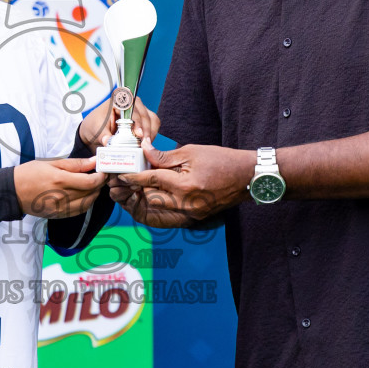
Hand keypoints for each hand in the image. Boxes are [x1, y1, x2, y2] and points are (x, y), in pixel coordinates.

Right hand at [14, 157, 107, 218]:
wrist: (12, 191)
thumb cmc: (30, 173)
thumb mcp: (51, 163)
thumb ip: (75, 164)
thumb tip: (94, 161)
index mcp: (60, 180)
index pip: (90, 182)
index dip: (101, 176)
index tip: (103, 170)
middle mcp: (62, 196)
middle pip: (91, 193)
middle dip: (100, 184)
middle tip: (101, 175)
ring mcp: (60, 208)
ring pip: (88, 203)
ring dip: (95, 194)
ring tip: (94, 185)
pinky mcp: (58, 215)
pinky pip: (79, 210)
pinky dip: (87, 203)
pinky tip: (85, 195)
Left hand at [79, 94, 160, 148]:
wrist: (96, 130)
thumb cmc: (96, 125)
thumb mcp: (96, 130)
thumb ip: (103, 135)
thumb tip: (107, 141)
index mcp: (118, 99)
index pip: (132, 108)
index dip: (137, 121)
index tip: (139, 134)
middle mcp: (131, 102)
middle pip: (145, 115)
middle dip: (146, 131)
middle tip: (143, 145)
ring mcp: (140, 110)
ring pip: (152, 120)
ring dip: (150, 134)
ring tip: (145, 146)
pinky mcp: (144, 119)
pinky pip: (153, 125)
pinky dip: (151, 135)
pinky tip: (145, 144)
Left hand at [108, 144, 255, 226]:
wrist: (247, 177)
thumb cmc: (222, 160)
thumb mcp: (192, 152)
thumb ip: (165, 156)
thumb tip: (145, 151)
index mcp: (186, 185)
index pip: (152, 180)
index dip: (134, 176)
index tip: (120, 174)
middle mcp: (187, 203)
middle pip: (151, 199)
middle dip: (136, 190)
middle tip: (123, 181)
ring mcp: (192, 213)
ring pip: (159, 208)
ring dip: (146, 198)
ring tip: (136, 187)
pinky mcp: (196, 216)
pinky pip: (171, 212)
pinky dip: (160, 204)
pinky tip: (154, 194)